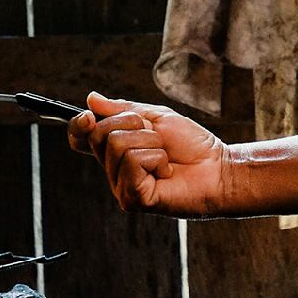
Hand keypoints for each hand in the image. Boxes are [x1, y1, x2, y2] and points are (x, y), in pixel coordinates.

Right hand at [65, 93, 231, 216]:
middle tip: (158, 139)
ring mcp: (121, 186)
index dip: (78, 126)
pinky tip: (166, 171)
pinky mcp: (133, 199)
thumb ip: (123, 109)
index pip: (81, 139)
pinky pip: (132, 162)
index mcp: (116, 151)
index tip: (88, 116)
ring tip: (165, 157)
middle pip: (100, 133)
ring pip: (118, 145)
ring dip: (150, 142)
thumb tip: (91, 99)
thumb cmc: (192, 145)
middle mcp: (114, 170)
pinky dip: (156, 158)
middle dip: (133, 124)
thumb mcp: (156, 117)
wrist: (218, 167)